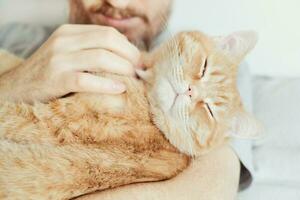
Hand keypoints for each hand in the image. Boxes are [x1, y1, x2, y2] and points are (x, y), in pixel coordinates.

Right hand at [0, 24, 139, 102]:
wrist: (17, 88)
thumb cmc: (49, 73)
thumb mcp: (67, 54)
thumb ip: (90, 50)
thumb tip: (124, 57)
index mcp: (69, 33)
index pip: (107, 33)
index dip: (127, 46)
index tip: (138, 59)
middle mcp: (64, 42)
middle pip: (107, 40)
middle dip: (129, 55)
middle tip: (138, 69)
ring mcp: (59, 60)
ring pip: (101, 57)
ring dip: (122, 68)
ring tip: (132, 79)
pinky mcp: (56, 80)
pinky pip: (87, 80)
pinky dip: (106, 84)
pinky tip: (119, 89)